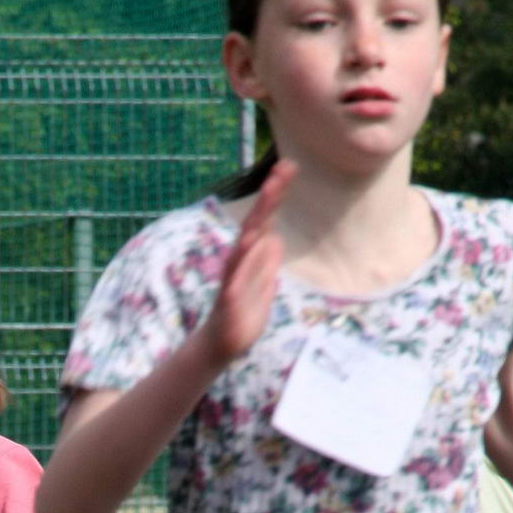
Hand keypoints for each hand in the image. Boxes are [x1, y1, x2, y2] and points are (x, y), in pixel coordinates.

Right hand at [201, 159, 294, 367]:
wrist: (222, 346)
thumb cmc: (243, 315)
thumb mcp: (263, 285)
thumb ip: (268, 263)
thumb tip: (274, 241)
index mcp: (251, 256)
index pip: (266, 219)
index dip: (277, 194)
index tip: (289, 166)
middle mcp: (240, 260)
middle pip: (256, 222)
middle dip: (270, 195)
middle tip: (282, 168)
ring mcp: (233, 277)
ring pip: (245, 242)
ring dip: (257, 217)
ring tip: (269, 194)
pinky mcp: (228, 298)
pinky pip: (233, 276)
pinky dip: (240, 261)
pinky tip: (246, 244)